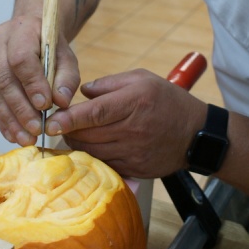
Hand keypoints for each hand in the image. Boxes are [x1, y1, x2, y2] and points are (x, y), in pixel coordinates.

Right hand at [0, 15, 79, 144]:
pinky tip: (13, 134)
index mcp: (21, 29)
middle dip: (21, 109)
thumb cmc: (50, 45)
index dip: (32, 84)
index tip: (45, 106)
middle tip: (35, 130)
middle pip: (4, 80)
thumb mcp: (66, 57)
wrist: (29, 31)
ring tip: (25, 138)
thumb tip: (61, 102)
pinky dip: (1, 119)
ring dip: (9, 119)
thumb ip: (67, 78)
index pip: (21, 59)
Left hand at [46, 69, 207, 177]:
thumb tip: (82, 92)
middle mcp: (133, 129)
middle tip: (61, 125)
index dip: (69, 119)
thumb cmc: (168, 100)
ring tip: (75, 135)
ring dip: (78, 145)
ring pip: (92, 152)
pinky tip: (94, 147)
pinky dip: (93, 156)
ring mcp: (133, 152)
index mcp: (134, 102)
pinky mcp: (135, 169)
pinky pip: (105, 164)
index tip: (51, 122)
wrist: (196, 134)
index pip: (94, 113)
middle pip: (88, 135)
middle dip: (68, 131)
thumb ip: (109, 83)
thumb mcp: (142, 79)